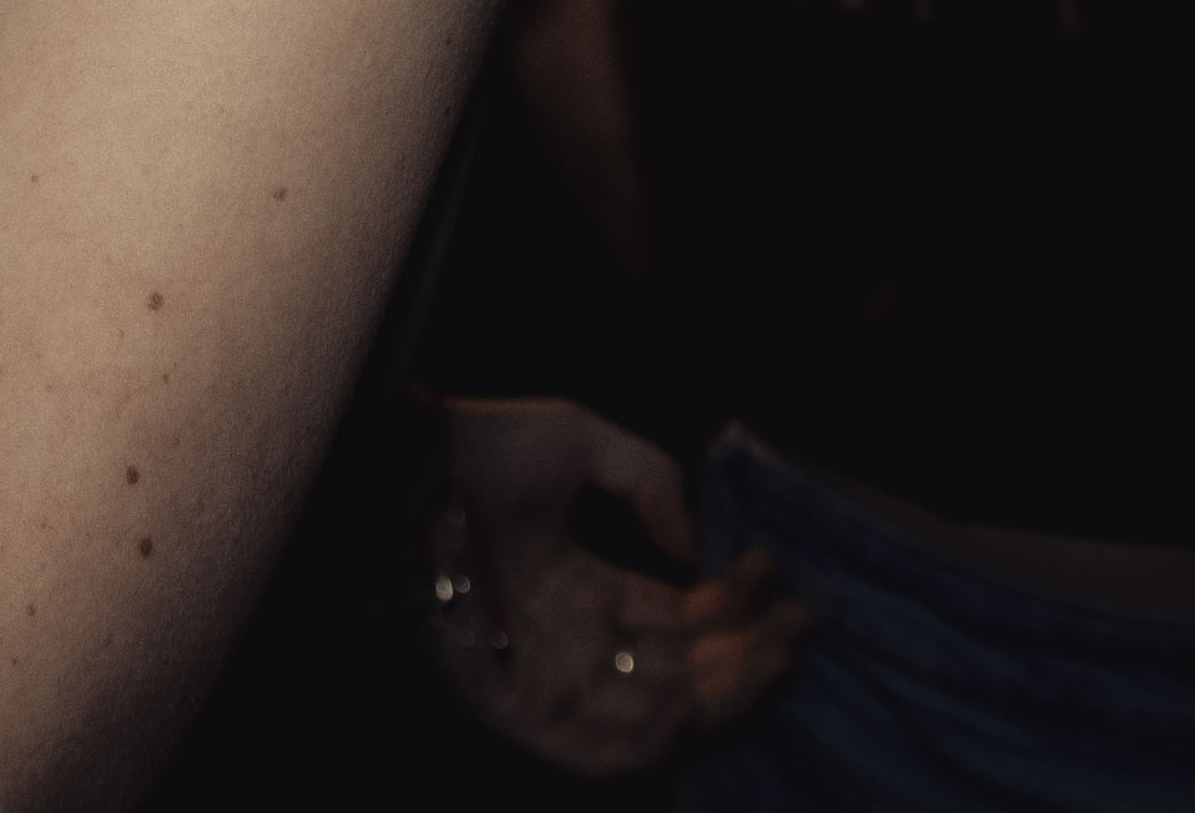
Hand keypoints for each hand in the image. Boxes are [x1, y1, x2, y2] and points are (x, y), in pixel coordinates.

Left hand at [422, 398, 808, 774]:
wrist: (402, 463)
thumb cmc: (479, 445)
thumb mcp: (581, 443)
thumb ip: (649, 482)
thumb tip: (695, 554)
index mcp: (585, 585)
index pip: (679, 622)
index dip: (736, 606)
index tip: (776, 573)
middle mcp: (573, 638)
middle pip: (679, 676)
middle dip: (745, 658)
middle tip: (792, 628)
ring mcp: (546, 673)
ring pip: (652, 716)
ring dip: (715, 694)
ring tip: (757, 650)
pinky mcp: (514, 704)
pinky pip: (589, 749)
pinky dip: (643, 739)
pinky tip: (686, 702)